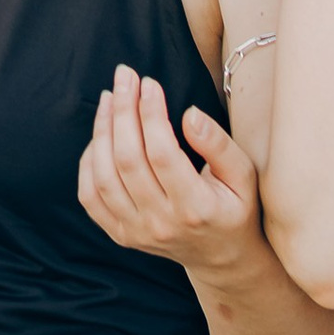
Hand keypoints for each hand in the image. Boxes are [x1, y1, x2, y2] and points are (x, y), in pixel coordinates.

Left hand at [77, 65, 263, 282]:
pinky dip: (89, 163)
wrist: (222, 257)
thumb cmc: (235, 208)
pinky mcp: (121, 234)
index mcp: (196, 208)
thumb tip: (190, 114)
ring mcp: (136, 232)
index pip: (162, 153)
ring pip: (104, 176)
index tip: (149, 83)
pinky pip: (90, 197)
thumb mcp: (244, 177)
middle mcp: (162, 223)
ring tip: (110, 98)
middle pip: (128, 160)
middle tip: (124, 77)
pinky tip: (99, 136)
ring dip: (102, 130)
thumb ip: (219, 146)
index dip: (151, 113)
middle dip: (123, 111)